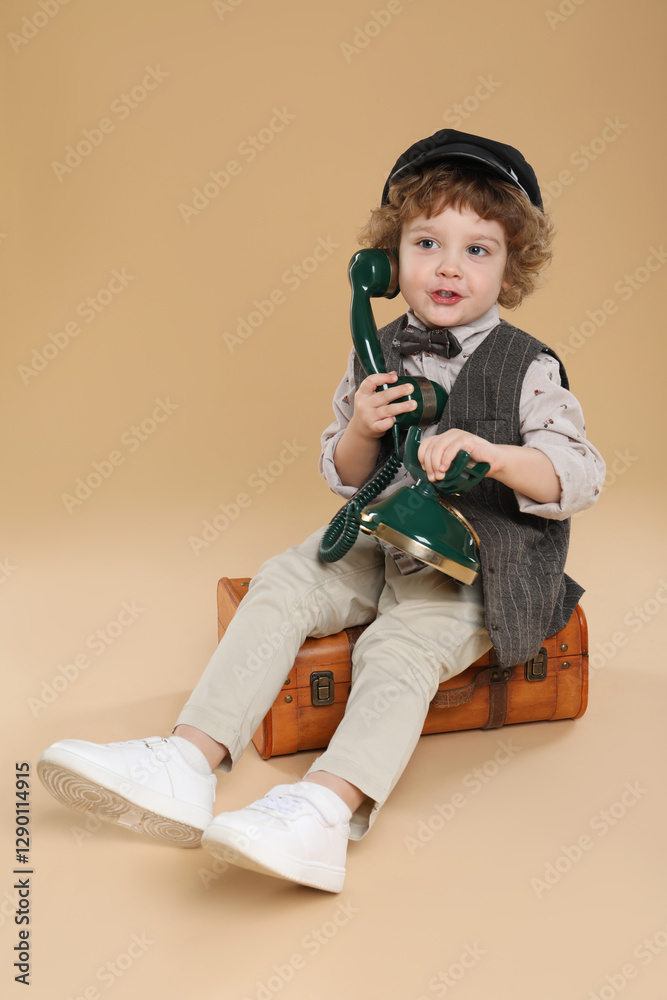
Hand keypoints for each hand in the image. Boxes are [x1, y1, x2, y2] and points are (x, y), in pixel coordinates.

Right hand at [350, 372, 417, 439]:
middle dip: (398, 391)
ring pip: (387, 410)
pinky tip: (396, 419)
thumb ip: (379, 384)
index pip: (370, 381)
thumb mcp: (368, 396)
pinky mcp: (373, 427)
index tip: (395, 378)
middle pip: (383, 396)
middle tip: (410, 389)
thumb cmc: (368, 410)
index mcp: (362, 393)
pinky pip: (385, 424)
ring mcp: (368, 417)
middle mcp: (364, 404)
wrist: (360, 429)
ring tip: (413, 404)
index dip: (383, 378)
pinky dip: (391, 421)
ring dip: (401, 406)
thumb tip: (393, 374)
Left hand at [417, 429, 561, 503]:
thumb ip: (441, 466)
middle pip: (430, 446)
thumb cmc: (474, 464)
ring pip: (438, 446)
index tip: (426, 472)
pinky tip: (445, 468)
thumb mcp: (453, 466)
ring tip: (440, 475)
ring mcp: (458, 436)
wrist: (494, 462)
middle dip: (429, 464)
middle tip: (433, 477)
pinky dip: (446, 459)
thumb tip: (428, 475)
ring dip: (436, 463)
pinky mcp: (468, 439)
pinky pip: (452, 447)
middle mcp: (449, 435)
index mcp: (444, 439)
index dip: (422, 459)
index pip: (425, 445)